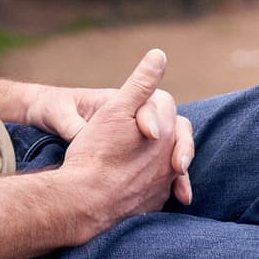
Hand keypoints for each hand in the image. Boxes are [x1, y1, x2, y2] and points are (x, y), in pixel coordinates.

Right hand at [53, 49, 194, 240]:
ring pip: (169, 163)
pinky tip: (135, 179)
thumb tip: (159, 54)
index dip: (149, 104)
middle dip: (163, 132)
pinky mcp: (153, 203)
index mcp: (164, 129)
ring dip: (162, 157)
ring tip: (142, 155)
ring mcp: (163, 182)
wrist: (85, 200)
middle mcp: (169, 157)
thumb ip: (141, 83)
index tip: (134, 110)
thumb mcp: (115, 108)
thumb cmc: (96, 151)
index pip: (166, 107)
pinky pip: (159, 188)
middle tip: (148, 132)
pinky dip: (151, 180)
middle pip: (174, 136)